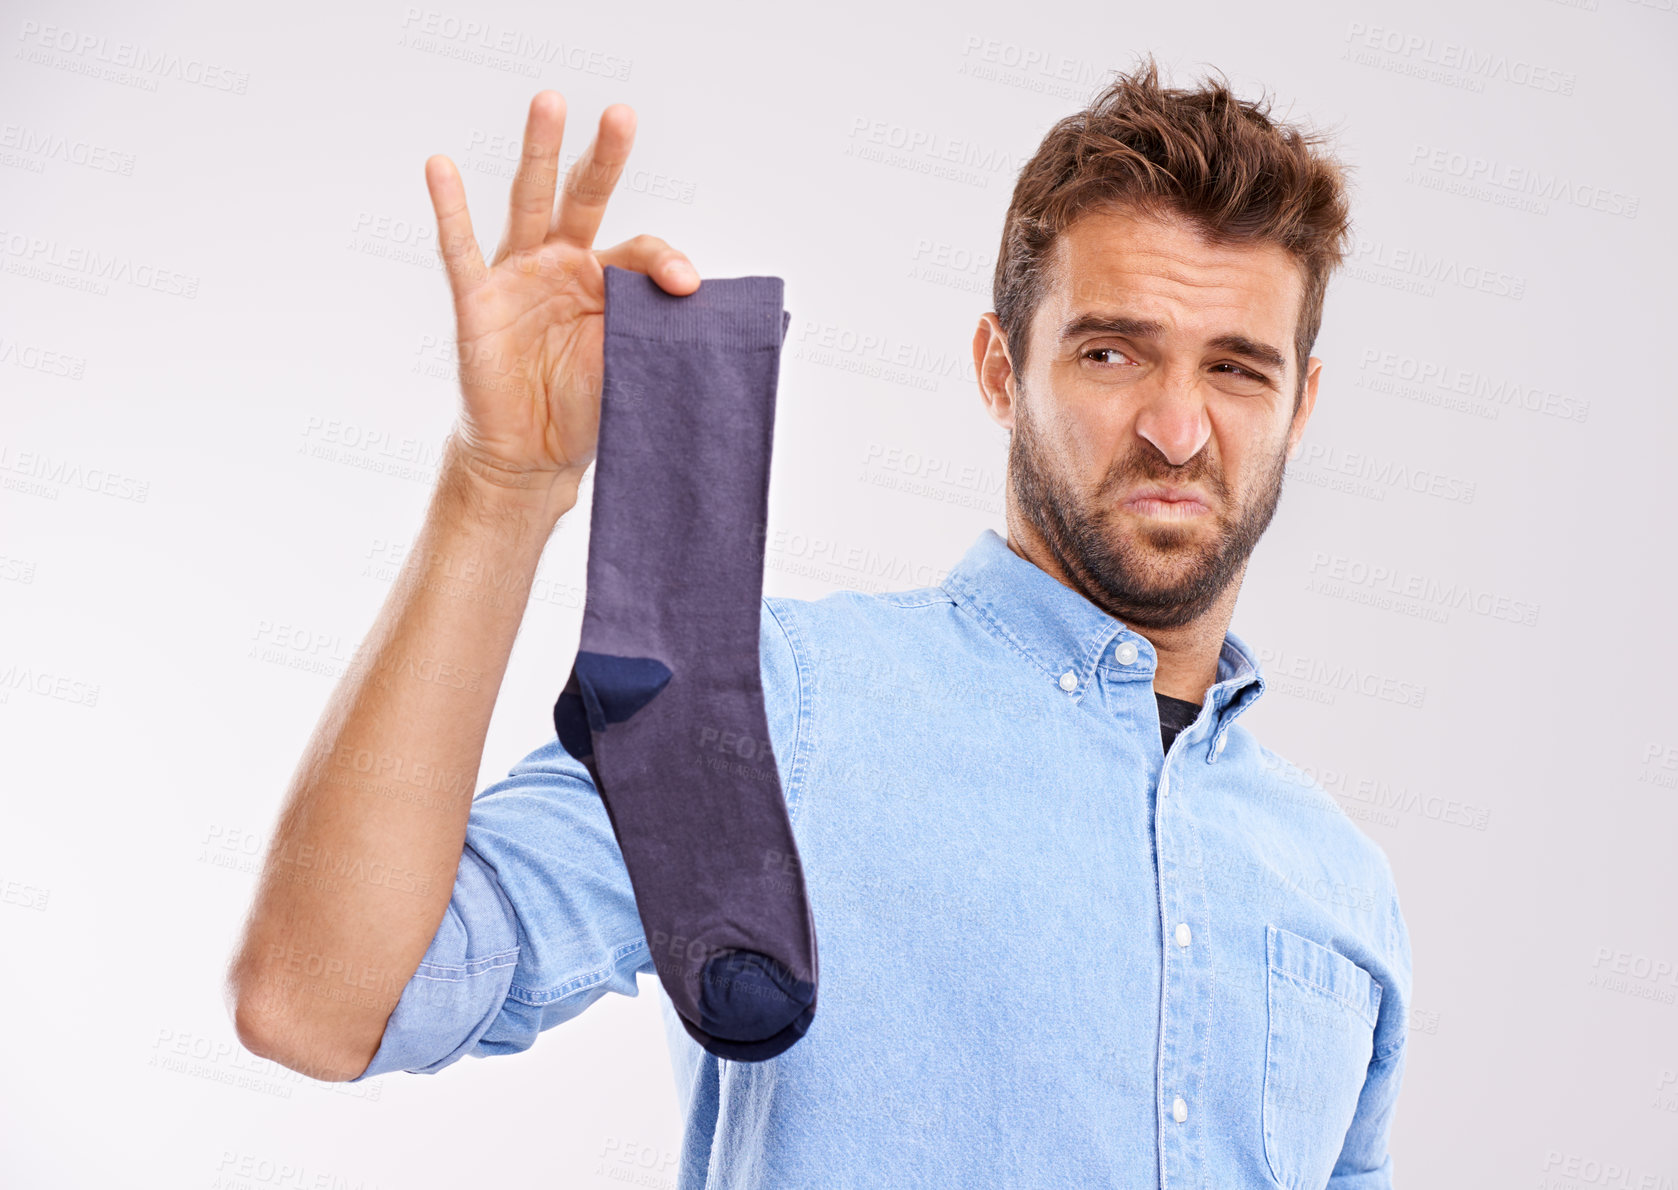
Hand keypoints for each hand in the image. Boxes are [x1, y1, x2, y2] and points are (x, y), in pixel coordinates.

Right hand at [423, 92, 697, 503]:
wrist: (534, 457)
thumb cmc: (586, 410)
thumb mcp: (630, 368)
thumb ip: (655, 332)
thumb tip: (700, 307)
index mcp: (608, 282)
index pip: (640, 251)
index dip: (665, 263)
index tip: (688, 286)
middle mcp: (564, 265)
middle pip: (584, 197)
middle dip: (604, 157)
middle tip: (623, 115)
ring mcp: (519, 276)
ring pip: (529, 203)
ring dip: (539, 153)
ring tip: (551, 102)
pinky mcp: (479, 300)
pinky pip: (460, 249)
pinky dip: (450, 208)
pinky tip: (441, 167)